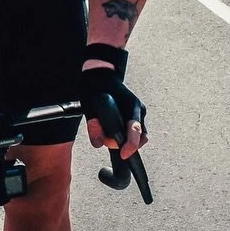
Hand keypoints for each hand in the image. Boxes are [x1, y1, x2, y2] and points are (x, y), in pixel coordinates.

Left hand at [81, 45, 146, 159]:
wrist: (101, 76)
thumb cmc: (96, 88)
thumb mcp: (89, 106)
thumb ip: (93, 125)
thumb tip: (98, 143)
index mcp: (131, 105)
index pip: (135, 130)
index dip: (131, 145)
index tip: (124, 154)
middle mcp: (139, 110)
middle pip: (140, 137)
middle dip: (125, 145)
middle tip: (106, 139)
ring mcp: (139, 113)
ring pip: (138, 136)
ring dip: (124, 140)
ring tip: (106, 132)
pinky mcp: (135, 116)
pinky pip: (133, 132)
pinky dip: (124, 135)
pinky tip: (111, 129)